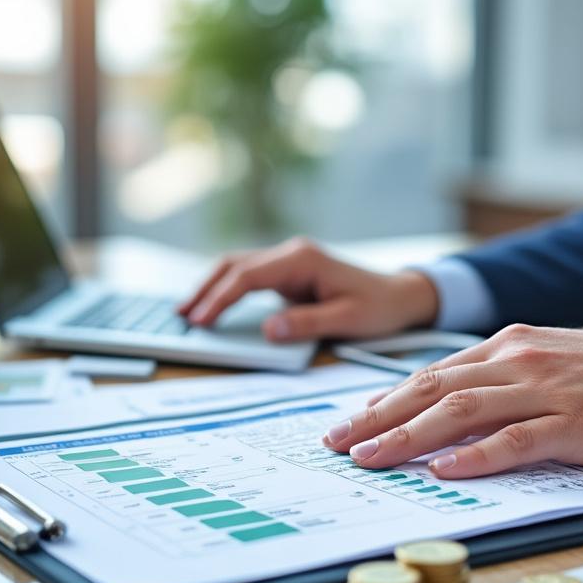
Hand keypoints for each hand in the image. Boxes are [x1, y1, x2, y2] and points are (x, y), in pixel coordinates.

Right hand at [178, 237, 439, 341]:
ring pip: (237, 266)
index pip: (248, 276)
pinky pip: (249, 276)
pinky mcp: (288, 272)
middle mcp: (291, 253)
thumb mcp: (347, 320)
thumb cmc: (378, 307)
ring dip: (211, 286)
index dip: (220, 299)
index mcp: (301, 259)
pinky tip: (212, 305)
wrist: (399, 294)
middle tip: (183, 318)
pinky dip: (227, 288)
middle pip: (234, 265)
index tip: (201, 321)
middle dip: (205, 290)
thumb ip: (307, 324)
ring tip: (187, 312)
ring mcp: (288, 260)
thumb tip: (267, 329)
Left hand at [321, 324, 582, 477]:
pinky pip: (518, 440)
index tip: (348, 422)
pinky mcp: (577, 423)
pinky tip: (445, 470)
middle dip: (376, 417)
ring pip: (462, 411)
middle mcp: (517, 361)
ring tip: (369, 457)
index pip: (430, 375)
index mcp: (508, 347)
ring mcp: (546, 390)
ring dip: (408, 436)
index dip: (384, 400)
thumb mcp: (549, 365)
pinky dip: (478, 456)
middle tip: (335, 443)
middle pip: (431, 390)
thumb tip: (449, 418)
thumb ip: (500, 384)